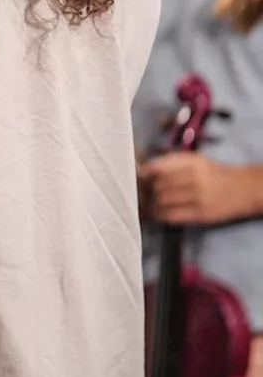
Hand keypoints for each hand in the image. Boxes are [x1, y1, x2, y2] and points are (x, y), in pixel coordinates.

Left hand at [138, 151, 253, 225]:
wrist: (241, 190)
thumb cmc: (210, 173)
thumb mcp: (193, 160)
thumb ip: (169, 162)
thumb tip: (141, 170)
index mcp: (190, 162)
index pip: (157, 169)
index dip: (142, 176)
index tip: (134, 180)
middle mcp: (195, 179)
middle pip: (158, 186)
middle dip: (146, 192)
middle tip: (138, 195)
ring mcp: (199, 198)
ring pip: (163, 202)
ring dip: (150, 205)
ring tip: (145, 205)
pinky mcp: (202, 215)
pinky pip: (173, 216)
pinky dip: (160, 216)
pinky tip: (156, 214)